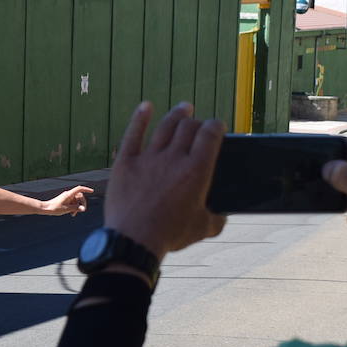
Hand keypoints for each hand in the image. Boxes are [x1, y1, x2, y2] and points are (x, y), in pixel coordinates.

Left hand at [43, 185, 93, 215]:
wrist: (46, 208)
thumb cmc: (54, 208)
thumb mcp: (67, 209)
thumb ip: (76, 208)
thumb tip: (83, 208)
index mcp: (69, 194)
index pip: (79, 189)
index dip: (86, 189)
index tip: (92, 191)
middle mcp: (68, 194)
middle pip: (79, 196)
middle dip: (82, 203)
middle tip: (82, 211)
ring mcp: (67, 197)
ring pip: (76, 201)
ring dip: (77, 207)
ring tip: (73, 214)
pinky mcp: (65, 200)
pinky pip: (72, 203)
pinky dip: (73, 207)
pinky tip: (71, 213)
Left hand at [104, 102, 225, 258]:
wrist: (133, 240)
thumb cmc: (169, 235)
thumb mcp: (201, 229)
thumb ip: (216, 219)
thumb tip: (221, 217)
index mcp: (197, 170)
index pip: (210, 135)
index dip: (216, 126)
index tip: (218, 126)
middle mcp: (174, 158)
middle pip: (188, 127)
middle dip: (197, 121)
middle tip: (199, 123)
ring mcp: (148, 158)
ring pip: (165, 126)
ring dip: (177, 114)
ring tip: (184, 108)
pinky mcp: (125, 162)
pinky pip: (133, 134)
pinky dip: (140, 118)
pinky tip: (146, 107)